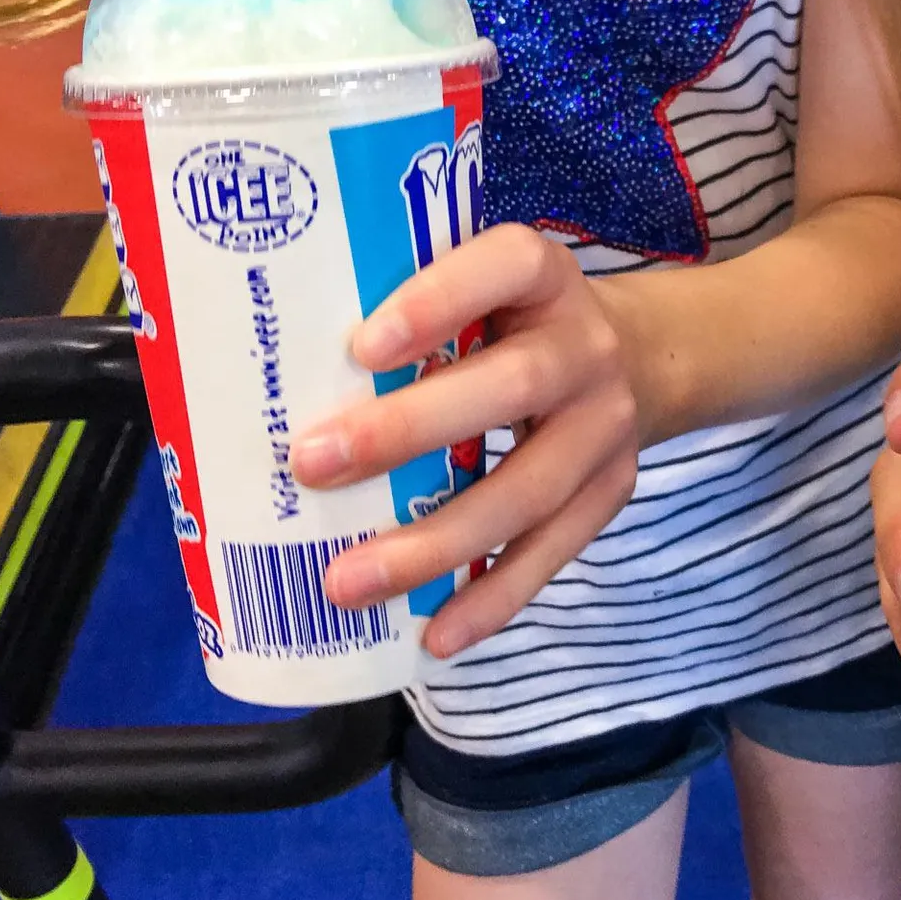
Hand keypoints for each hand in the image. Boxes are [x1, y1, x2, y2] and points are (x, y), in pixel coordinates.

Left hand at [293, 225, 643, 657]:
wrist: (637, 358)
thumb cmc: (512, 323)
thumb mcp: (480, 289)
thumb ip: (407, 312)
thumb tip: (262, 373)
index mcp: (542, 274)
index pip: (504, 266)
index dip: (439, 301)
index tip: (360, 348)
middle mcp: (587, 344)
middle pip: (514, 384)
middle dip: (409, 430)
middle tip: (310, 466)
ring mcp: (606, 423)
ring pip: (530, 488)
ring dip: (437, 542)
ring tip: (348, 580)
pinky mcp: (613, 490)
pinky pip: (554, 551)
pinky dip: (494, 598)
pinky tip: (435, 633)